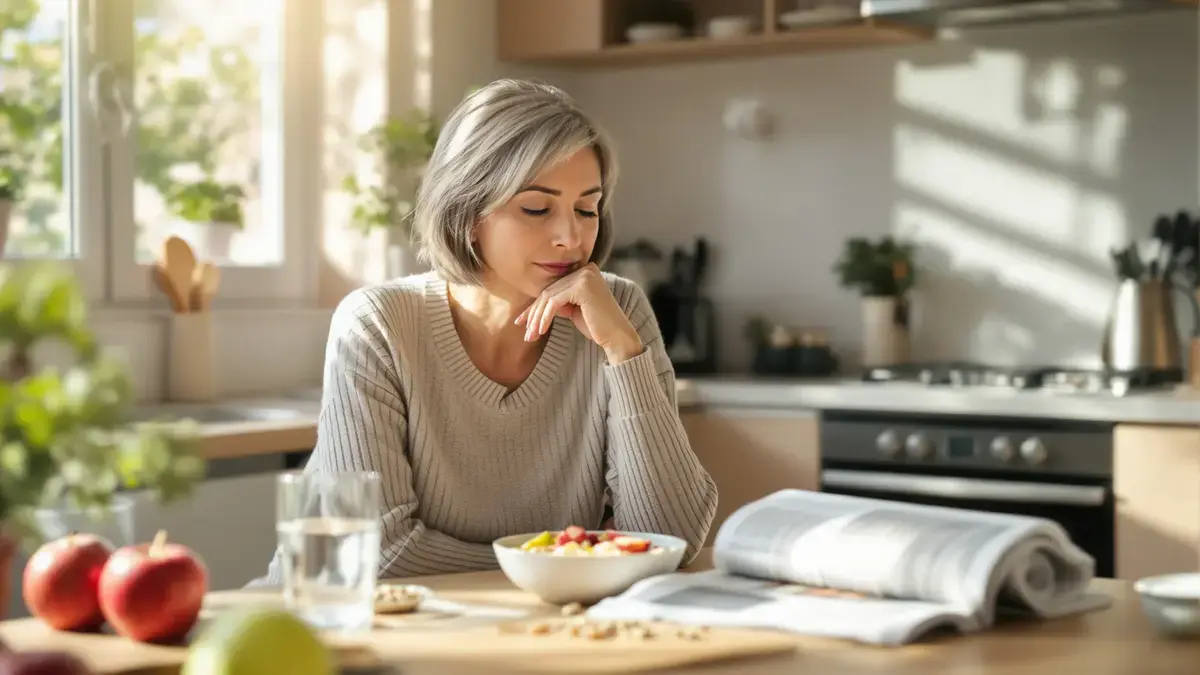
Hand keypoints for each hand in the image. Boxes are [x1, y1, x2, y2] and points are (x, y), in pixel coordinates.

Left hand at [515, 264, 643, 363]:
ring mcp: (584, 276)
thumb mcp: (573, 310)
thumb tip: (534, 306)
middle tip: (525, 331)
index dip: (536, 306)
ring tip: (530, 335)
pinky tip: (540, 330)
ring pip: (549, 296)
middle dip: (534, 313)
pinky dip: (545, 317)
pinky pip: (555, 302)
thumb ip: (558, 302)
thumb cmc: (597, 326)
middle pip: (549, 291)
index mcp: (585, 271)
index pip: (554, 288)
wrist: (616, 337)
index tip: (522, 321)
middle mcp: (585, 269)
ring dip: (537, 318)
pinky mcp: (582, 287)